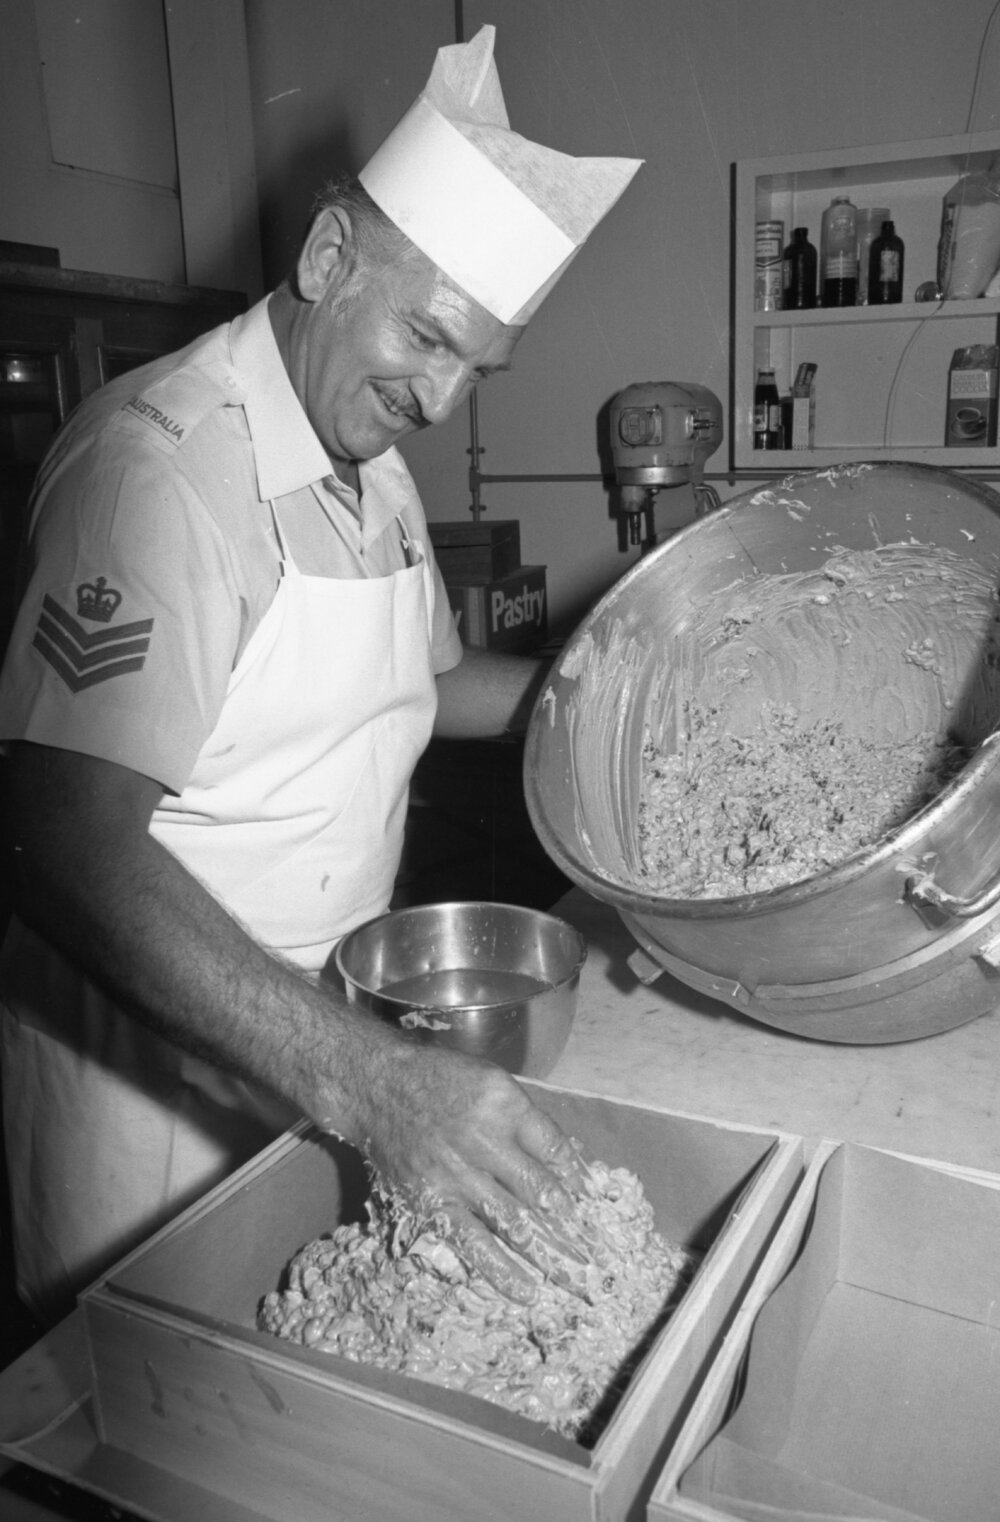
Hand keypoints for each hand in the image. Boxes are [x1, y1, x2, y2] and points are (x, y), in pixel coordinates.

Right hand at [338, 1032, 595, 1300]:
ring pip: (514, 1221)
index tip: (593, 1201)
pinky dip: (502, 1269)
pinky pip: (473, 1241)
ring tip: (575, 1279)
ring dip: (549, 1253)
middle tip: (595, 1255)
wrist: (377, 1087)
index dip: (578, 1177)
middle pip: (540, 1190)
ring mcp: (457, 1173)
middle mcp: (483, 1138)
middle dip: (572, 1226)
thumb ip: (525, 1121)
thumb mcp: (490, 1081)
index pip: (553, 1147)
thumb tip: (567, 1164)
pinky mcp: (432, 1200)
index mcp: (504, 1103)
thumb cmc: (440, 1081)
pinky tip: (527, 1290)